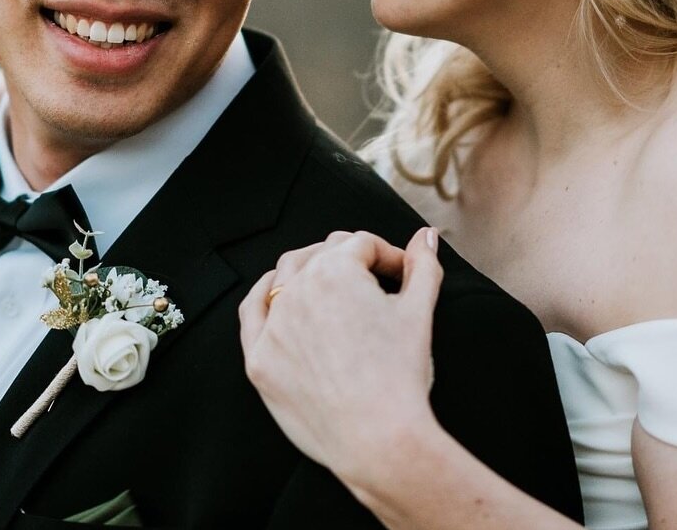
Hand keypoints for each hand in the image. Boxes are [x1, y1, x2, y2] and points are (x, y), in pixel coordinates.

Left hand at [238, 228, 443, 483]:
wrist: (377, 439)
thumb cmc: (400, 376)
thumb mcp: (420, 312)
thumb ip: (423, 266)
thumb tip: (424, 236)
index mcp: (336, 271)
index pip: (361, 244)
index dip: (387, 256)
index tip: (401, 276)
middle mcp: (297, 290)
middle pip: (321, 253)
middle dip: (349, 260)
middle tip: (373, 281)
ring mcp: (273, 325)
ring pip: (285, 275)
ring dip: (308, 270)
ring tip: (332, 285)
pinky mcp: (259, 359)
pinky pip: (251, 312)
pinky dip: (264, 296)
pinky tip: (276, 292)